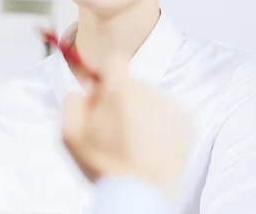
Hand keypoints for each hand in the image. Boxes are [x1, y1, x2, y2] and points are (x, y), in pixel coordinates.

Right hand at [62, 55, 190, 198]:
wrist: (138, 195)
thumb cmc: (104, 167)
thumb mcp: (69, 134)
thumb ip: (73, 101)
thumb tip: (85, 89)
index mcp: (120, 92)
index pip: (115, 61)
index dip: (106, 74)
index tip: (103, 91)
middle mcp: (149, 93)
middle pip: (132, 82)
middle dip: (122, 98)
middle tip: (114, 126)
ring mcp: (170, 107)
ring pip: (150, 97)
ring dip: (141, 110)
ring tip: (134, 140)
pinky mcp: (185, 123)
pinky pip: (168, 112)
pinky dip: (159, 123)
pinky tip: (149, 144)